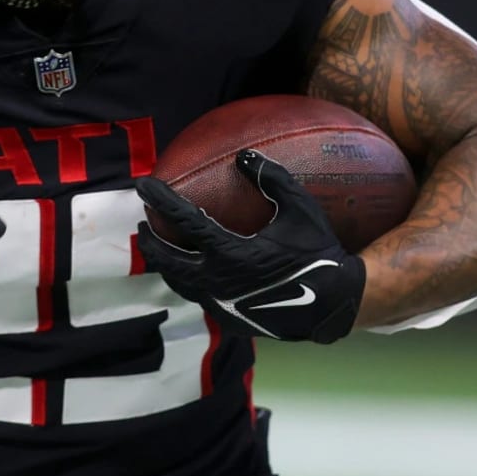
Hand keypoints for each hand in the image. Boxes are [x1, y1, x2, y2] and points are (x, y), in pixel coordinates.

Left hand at [136, 150, 365, 342]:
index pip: (184, 222)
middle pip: (168, 260)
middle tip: (143, 224)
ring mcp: (221, 304)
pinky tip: (190, 271)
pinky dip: (188, 281)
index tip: (143, 186)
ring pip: (179, 283)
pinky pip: (198, 297)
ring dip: (165, 264)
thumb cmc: (318, 253)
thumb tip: (244, 155)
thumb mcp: (300, 210)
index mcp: (230, 253)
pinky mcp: (228, 320)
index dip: (161, 201)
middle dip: (151, 241)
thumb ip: (271, 179)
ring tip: (159, 247)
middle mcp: (218, 282)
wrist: (334, 304)